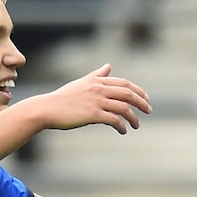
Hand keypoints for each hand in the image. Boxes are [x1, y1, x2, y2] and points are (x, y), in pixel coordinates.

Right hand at [28, 62, 152, 133]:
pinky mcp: (93, 114)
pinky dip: (121, 126)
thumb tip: (108, 66)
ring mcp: (96, 101)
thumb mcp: (82, 83)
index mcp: (97, 81)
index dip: (138, 91)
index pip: (124, 83)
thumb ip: (97, 75)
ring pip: (124, 108)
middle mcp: (98, 89)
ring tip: (136, 125)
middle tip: (149, 111)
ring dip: (133, 118)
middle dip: (142, 103)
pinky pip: (114, 120)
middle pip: (128, 94)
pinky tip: (123, 131)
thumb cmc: (64, 98)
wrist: (47, 109)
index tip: (146, 99)